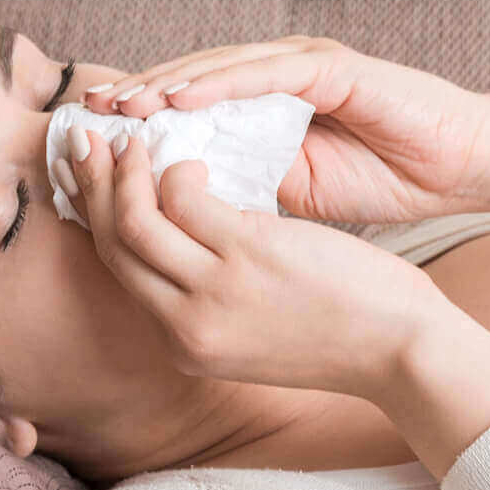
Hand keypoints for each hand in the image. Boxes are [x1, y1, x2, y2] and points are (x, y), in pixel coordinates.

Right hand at [66, 119, 453, 399]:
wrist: (401, 350)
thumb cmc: (343, 333)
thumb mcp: (261, 331)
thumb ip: (218, 299)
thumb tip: (194, 243)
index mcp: (186, 346)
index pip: (122, 275)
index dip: (99, 219)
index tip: (93, 180)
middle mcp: (187, 327)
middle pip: (113, 246)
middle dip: (92, 186)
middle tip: (88, 140)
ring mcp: (215, 293)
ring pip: (133, 221)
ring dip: (125, 171)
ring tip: (136, 139)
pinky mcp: (248, 256)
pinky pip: (184, 198)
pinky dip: (179, 169)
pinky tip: (196, 160)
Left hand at [88, 35, 489, 226]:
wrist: (462, 169)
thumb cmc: (390, 177)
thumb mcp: (298, 197)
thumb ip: (246, 188)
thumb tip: (182, 208)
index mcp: (269, 107)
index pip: (191, 108)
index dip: (143, 125)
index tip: (93, 148)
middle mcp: (278, 75)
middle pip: (191, 78)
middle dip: (138, 97)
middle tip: (87, 117)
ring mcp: (304, 63)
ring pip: (219, 67)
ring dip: (167, 83)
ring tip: (122, 103)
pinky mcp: (333, 65)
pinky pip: (266, 70)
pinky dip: (221, 80)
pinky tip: (182, 96)